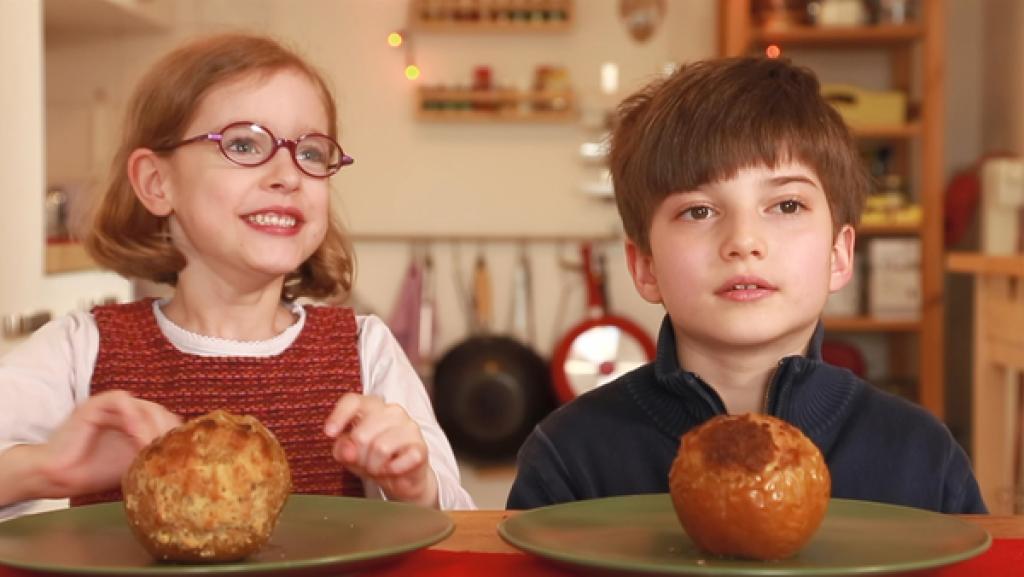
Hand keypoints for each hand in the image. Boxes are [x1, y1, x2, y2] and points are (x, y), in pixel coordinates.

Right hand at [36, 390, 180, 496]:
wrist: (60, 477)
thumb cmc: (94, 472)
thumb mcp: (134, 463)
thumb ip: (154, 454)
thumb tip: (184, 459)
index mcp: (135, 422)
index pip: (166, 418)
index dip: (175, 432)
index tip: (181, 451)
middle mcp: (125, 411)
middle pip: (159, 410)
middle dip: (166, 429)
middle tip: (169, 449)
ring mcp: (110, 407)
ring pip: (143, 405)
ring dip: (151, 425)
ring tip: (152, 446)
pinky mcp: (93, 405)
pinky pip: (120, 400)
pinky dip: (132, 415)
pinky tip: (136, 435)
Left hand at [325, 393, 437, 507]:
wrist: (403, 479)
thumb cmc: (374, 460)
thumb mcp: (350, 454)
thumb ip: (342, 448)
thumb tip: (348, 449)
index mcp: (372, 407)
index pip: (353, 401)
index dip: (339, 416)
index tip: (329, 433)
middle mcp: (392, 411)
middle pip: (361, 434)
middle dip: (359, 457)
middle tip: (365, 463)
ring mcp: (409, 427)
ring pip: (380, 448)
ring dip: (375, 466)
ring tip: (380, 467)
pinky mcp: (420, 446)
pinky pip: (398, 462)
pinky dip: (391, 471)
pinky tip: (394, 469)